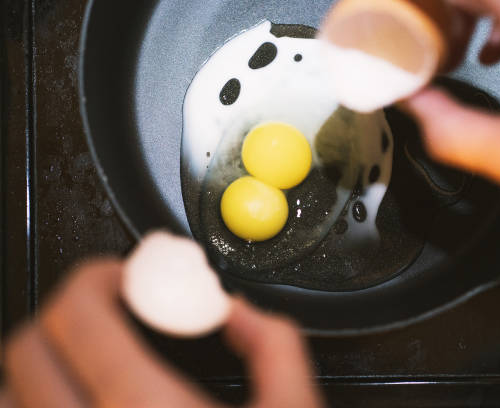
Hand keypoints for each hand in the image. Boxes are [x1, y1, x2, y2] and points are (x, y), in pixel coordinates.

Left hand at [1, 260, 321, 407]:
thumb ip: (274, 345)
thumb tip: (239, 311)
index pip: (78, 312)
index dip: (100, 274)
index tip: (128, 276)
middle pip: (28, 346)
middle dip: (68, 310)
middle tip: (112, 309)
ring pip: (7, 397)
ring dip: (39, 362)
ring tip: (87, 358)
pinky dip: (33, 407)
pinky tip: (72, 404)